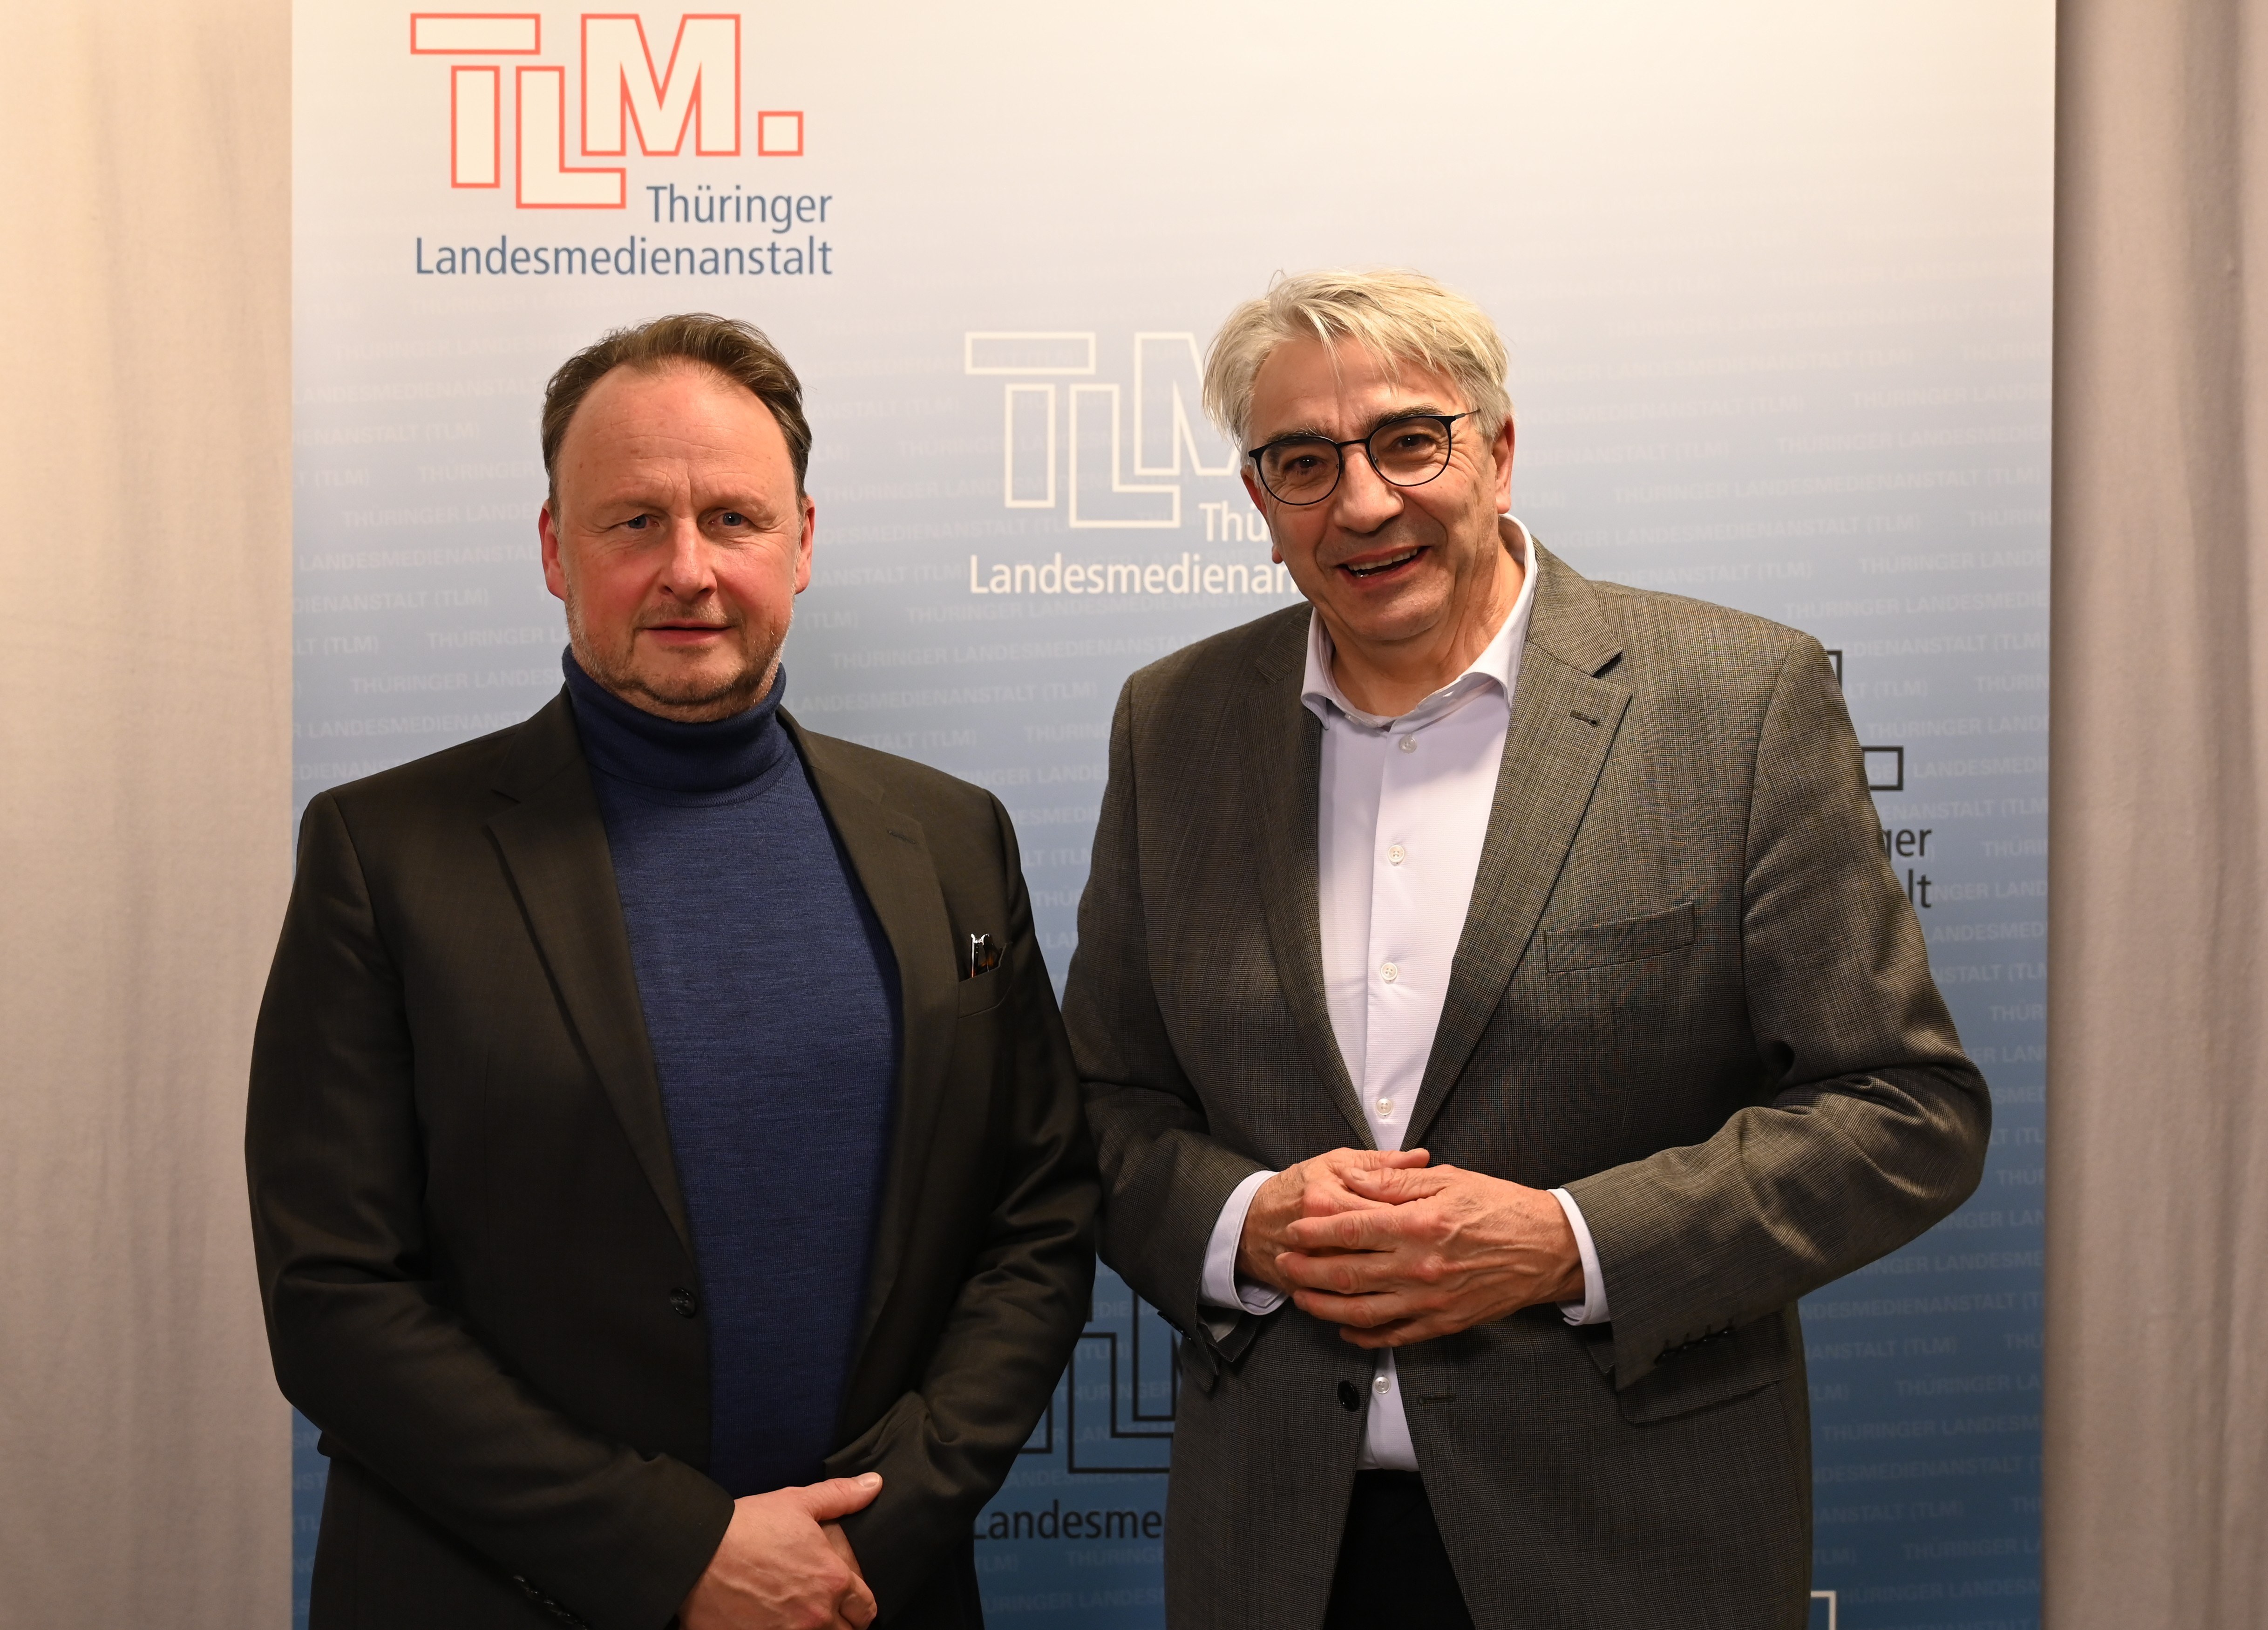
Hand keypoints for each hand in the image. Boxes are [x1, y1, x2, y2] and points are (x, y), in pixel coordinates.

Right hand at [679, 1472, 882, 1629]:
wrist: (696, 1554)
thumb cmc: (746, 1527)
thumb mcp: (798, 1502)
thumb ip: (841, 1496)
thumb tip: (874, 1484)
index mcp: (832, 1580)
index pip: (866, 1608)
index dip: (860, 1605)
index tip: (851, 1602)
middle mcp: (816, 1615)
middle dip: (842, 1624)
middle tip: (826, 1612)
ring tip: (802, 1620)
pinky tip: (774, 1626)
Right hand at [1235, 1147, 1431, 1293]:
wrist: (1249, 1222)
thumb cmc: (1298, 1187)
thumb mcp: (1335, 1163)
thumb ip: (1379, 1164)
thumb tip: (1421, 1157)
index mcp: (1329, 1200)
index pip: (1384, 1213)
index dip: (1417, 1218)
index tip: (1444, 1221)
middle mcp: (1320, 1238)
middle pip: (1376, 1253)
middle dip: (1412, 1256)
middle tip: (1439, 1255)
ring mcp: (1312, 1268)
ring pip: (1362, 1286)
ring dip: (1395, 1286)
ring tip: (1423, 1281)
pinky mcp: (1308, 1292)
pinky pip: (1343, 1307)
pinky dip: (1370, 1313)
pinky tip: (1394, 1305)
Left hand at [1276, 1164, 1583, 1345]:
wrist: (1550, 1248)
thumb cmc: (1501, 1207)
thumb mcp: (1448, 1180)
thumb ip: (1394, 1183)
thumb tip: (1350, 1181)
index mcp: (1420, 1225)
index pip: (1351, 1230)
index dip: (1315, 1232)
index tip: (1293, 1231)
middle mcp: (1420, 1267)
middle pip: (1348, 1273)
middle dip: (1307, 1270)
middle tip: (1283, 1263)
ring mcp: (1431, 1301)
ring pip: (1363, 1312)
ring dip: (1324, 1306)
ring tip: (1301, 1297)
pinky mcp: (1444, 1323)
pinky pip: (1395, 1336)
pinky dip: (1364, 1336)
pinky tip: (1345, 1328)